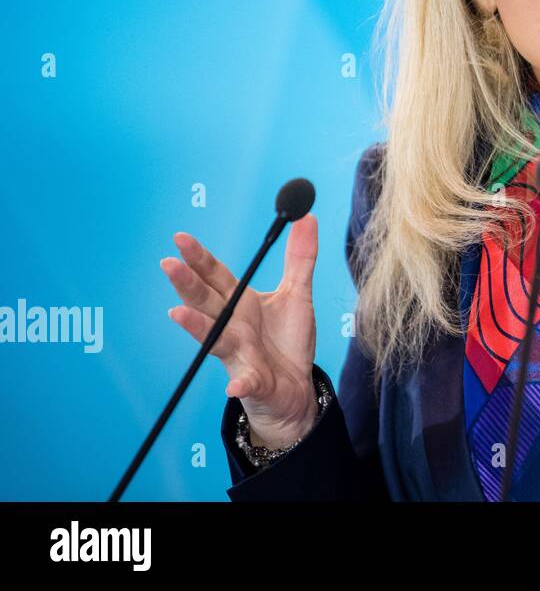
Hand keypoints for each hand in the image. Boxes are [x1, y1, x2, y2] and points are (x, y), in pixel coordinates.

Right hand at [160, 215, 320, 448]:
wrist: (297, 387)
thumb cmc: (288, 340)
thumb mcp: (299, 293)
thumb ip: (300, 257)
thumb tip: (306, 216)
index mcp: (241, 303)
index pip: (215, 277)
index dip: (199, 258)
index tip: (180, 237)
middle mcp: (233, 327)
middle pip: (206, 302)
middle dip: (187, 283)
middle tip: (168, 263)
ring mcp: (240, 355)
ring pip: (215, 339)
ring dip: (196, 327)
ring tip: (176, 314)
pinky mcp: (255, 382)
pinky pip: (246, 382)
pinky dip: (240, 383)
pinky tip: (234, 385)